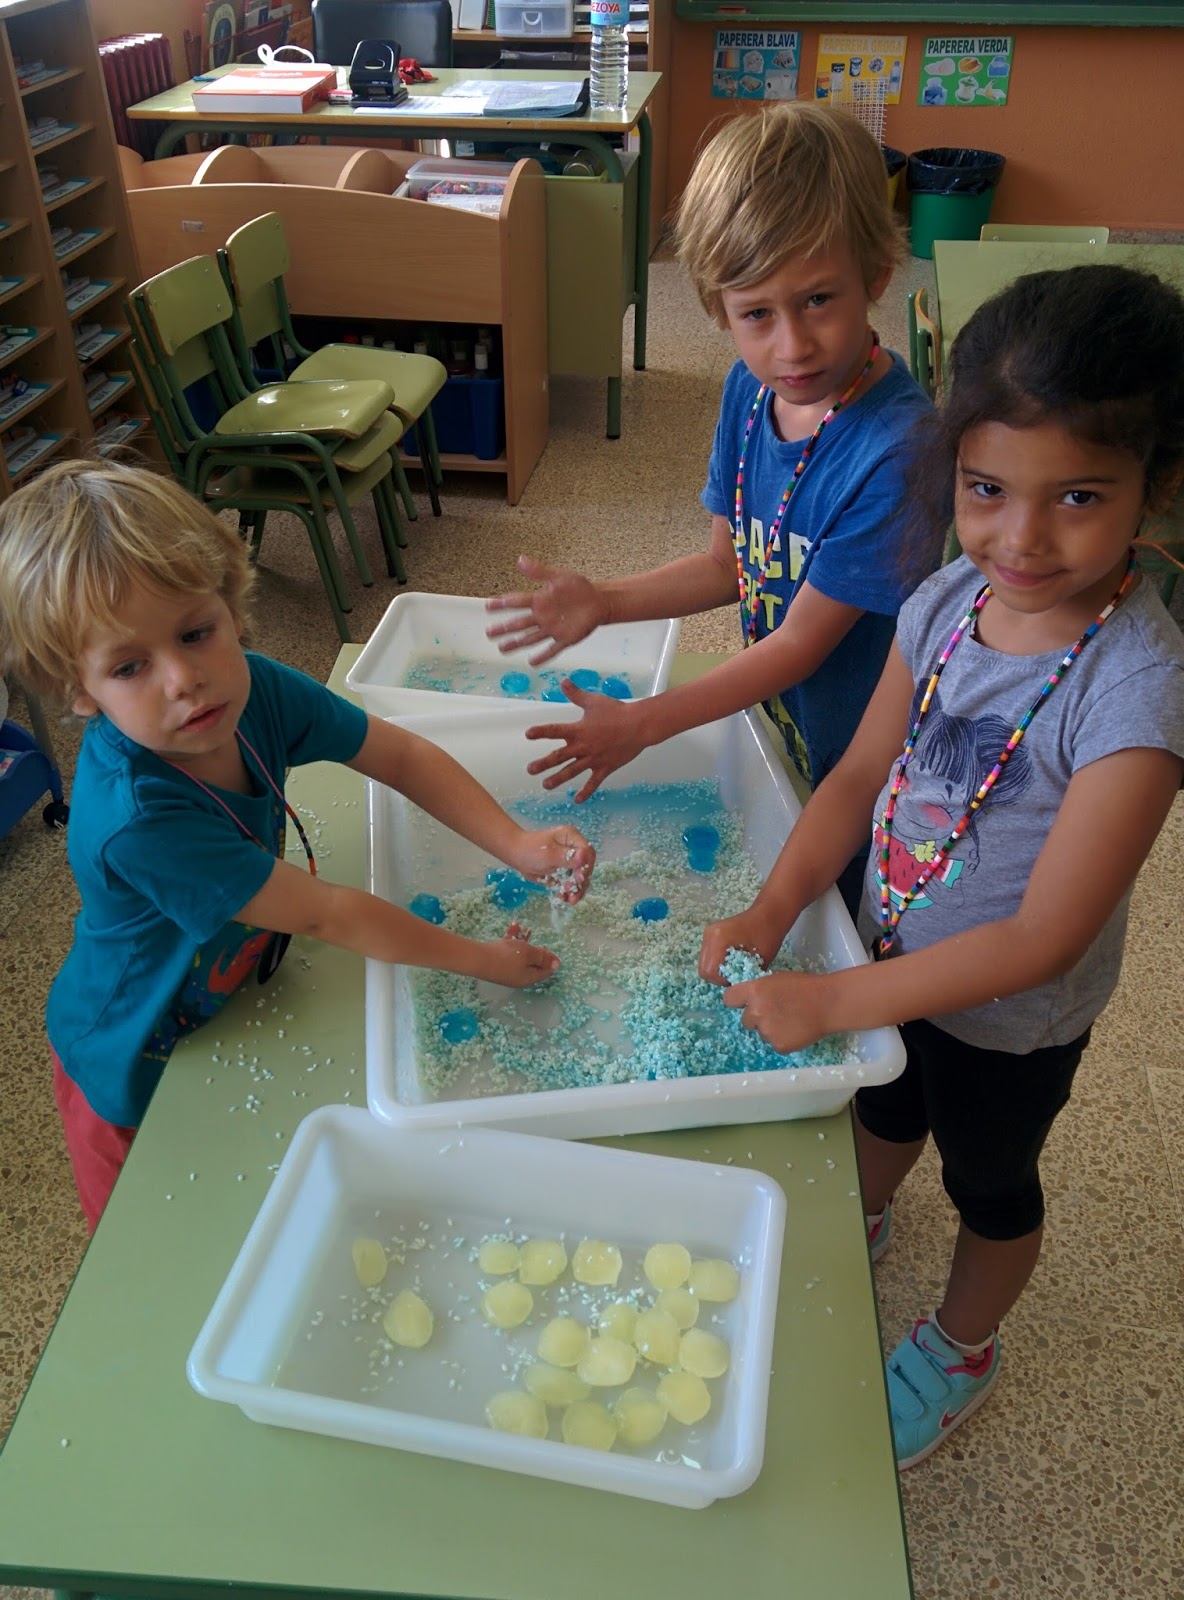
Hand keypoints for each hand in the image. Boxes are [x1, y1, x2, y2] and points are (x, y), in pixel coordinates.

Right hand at [478, 922, 560, 987]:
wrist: (477, 959)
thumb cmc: (507, 956)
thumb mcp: (529, 954)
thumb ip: (543, 957)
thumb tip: (558, 964)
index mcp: (529, 978)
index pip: (546, 971)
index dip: (550, 959)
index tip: (546, 945)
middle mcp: (519, 977)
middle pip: (532, 962)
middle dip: (533, 948)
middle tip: (532, 936)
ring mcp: (507, 971)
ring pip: (519, 955)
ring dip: (522, 941)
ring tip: (522, 927)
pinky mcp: (497, 964)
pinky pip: (509, 952)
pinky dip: (511, 942)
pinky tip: (512, 927)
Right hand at [485, 555, 608, 664]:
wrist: (598, 601)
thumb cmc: (578, 588)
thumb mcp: (559, 576)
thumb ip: (539, 571)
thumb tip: (520, 560)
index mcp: (540, 600)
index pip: (516, 602)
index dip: (502, 604)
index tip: (488, 606)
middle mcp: (542, 616)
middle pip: (519, 623)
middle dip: (504, 628)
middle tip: (489, 633)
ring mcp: (552, 629)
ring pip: (530, 638)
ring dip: (516, 643)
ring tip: (502, 649)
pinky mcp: (565, 639)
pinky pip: (551, 649)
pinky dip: (542, 656)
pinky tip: (531, 662)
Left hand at [513, 825, 595, 903]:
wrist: (516, 855)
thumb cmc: (530, 850)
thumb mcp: (549, 853)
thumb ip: (567, 856)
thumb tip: (584, 857)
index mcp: (572, 838)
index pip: (588, 852)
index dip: (586, 866)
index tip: (579, 878)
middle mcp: (574, 849)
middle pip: (586, 867)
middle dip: (581, 882)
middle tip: (571, 892)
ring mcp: (570, 862)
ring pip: (580, 878)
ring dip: (577, 890)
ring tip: (569, 900)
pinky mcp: (564, 873)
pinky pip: (570, 884)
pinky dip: (568, 893)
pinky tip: (563, 899)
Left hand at [525, 684, 646, 802]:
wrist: (639, 726)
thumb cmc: (617, 712)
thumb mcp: (594, 701)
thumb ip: (576, 694)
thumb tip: (563, 681)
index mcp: (578, 730)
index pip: (555, 731)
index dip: (541, 732)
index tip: (528, 735)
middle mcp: (583, 746)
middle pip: (559, 756)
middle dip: (543, 764)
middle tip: (530, 770)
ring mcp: (593, 759)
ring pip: (572, 772)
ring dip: (557, 779)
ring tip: (546, 785)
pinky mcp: (605, 768)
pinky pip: (593, 783)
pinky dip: (585, 792)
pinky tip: (576, 800)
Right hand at [698, 906, 785, 984]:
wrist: (769, 914)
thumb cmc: (768, 935)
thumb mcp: (760, 960)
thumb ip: (745, 976)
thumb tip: (736, 989)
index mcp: (719, 939)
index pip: (709, 972)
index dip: (723, 981)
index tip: (739, 977)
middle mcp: (709, 935)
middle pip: (703, 969)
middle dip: (719, 977)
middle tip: (737, 974)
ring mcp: (708, 933)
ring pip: (705, 963)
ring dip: (718, 970)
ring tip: (736, 966)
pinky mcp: (710, 934)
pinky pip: (708, 956)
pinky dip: (718, 962)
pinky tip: (733, 960)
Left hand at [722, 970, 833, 1054]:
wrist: (828, 1003)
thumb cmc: (804, 987)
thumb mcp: (776, 979)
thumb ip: (758, 990)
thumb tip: (747, 1000)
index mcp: (754, 991)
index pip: (729, 999)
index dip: (737, 1002)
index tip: (743, 1004)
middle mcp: (756, 1011)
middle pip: (746, 1021)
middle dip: (757, 1018)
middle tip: (776, 1013)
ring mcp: (766, 1030)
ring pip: (761, 1033)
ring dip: (771, 1029)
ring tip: (790, 1020)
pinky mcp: (778, 1045)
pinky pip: (774, 1044)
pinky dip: (783, 1040)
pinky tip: (795, 1030)